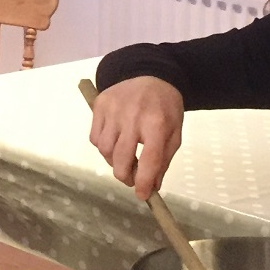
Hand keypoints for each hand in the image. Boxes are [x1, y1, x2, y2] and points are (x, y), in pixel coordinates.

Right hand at [89, 77, 184, 199]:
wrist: (151, 74)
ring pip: (104, 151)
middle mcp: (133, 116)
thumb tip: (151, 187)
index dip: (144, 182)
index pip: (149, 160)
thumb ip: (163, 161)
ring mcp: (113, 110)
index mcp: (157, 123)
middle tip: (132, 179)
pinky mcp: (99, 105)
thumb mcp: (174, 134)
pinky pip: (95, 138)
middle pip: (121, 159)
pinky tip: (114, 140)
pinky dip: (103, 147)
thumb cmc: (165, 108)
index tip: (142, 195)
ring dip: (113, 161)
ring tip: (123, 156)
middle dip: (125, 176)